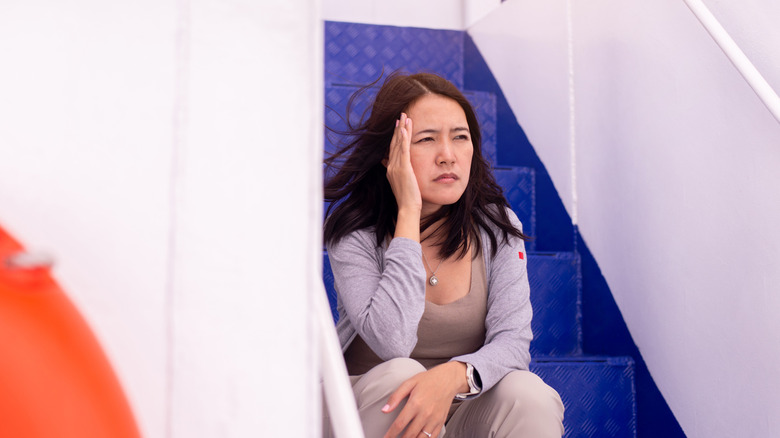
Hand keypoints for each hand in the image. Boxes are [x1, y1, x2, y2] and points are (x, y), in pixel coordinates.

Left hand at [381, 362, 468, 437]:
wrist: (449, 379)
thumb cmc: (428, 380)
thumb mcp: (409, 383)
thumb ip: (395, 397)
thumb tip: (384, 410)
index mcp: (415, 403)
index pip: (400, 424)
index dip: (390, 434)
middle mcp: (426, 413)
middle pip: (410, 434)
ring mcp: (434, 419)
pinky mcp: (441, 422)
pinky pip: (432, 437)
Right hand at [385, 114, 421, 229]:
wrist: (408, 208)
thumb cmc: (408, 198)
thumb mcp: (402, 184)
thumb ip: (400, 174)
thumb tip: (399, 169)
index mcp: (391, 169)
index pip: (393, 148)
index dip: (396, 136)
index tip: (399, 125)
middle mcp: (391, 166)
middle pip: (394, 143)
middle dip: (399, 128)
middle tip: (402, 115)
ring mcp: (396, 167)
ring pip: (399, 144)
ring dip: (402, 129)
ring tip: (405, 117)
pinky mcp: (403, 169)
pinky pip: (403, 151)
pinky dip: (403, 139)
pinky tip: (404, 129)